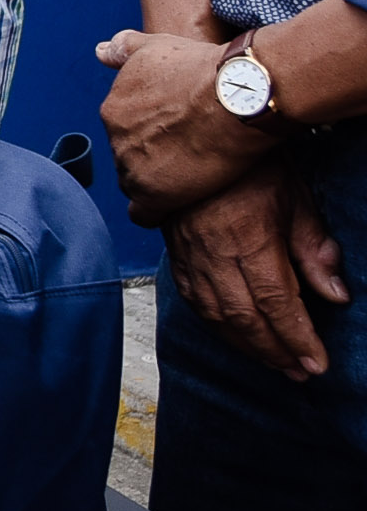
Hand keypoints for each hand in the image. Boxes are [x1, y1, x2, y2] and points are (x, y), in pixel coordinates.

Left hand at [100, 28, 273, 222]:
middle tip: (185, 156)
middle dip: (152, 159)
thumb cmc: (203, 68)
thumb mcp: (157, 47)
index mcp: (113, 109)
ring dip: (157, 183)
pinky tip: (175, 207)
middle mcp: (115, 139)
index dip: (149, 135)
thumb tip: (101, 50)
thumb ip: (125, 49)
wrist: (237, 96)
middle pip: (129, 158)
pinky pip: (144, 214)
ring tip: (188, 178)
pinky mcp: (155, 195)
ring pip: (137, 184)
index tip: (172, 134)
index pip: (123, 131)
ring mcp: (133, 168)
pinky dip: (157, 212)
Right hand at [165, 164, 346, 377]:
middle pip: (245, 318)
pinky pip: (193, 300)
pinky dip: (215, 325)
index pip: (276, 303)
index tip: (316, 363)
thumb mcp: (295, 198)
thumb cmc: (250, 165)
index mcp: (249, 239)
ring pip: (216, 316)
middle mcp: (215, 254)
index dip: (297, 338)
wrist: (192, 138)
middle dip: (275, 351)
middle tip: (299, 372)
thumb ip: (314, 248)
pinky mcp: (176, 254)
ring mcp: (190, 256)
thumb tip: (335, 295)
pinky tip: (233, 334)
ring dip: (246, 345)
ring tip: (273, 362)